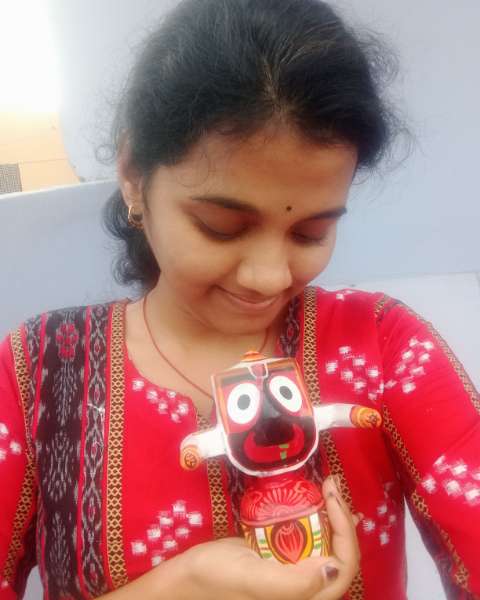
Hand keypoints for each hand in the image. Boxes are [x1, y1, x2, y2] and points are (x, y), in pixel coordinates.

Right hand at [178, 476, 360, 599]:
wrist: (188, 576)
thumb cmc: (218, 580)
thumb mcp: (254, 580)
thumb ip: (295, 582)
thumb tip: (333, 568)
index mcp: (305, 599)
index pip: (342, 568)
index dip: (345, 534)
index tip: (332, 499)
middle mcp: (305, 589)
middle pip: (340, 553)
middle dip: (342, 518)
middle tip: (331, 485)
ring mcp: (294, 572)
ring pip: (326, 544)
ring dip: (333, 516)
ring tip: (329, 488)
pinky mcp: (281, 558)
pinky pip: (308, 539)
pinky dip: (318, 519)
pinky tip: (318, 502)